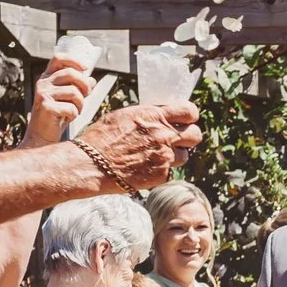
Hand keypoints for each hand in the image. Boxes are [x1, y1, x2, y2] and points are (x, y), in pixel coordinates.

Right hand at [22, 59, 92, 147]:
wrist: (42, 136)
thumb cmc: (57, 116)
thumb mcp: (68, 99)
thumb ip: (78, 88)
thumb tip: (91, 80)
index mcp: (48, 78)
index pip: (59, 59)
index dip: (74, 60)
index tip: (86, 68)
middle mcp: (43, 83)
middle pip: (71, 74)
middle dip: (85, 86)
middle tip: (86, 96)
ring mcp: (43, 94)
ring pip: (74, 92)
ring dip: (80, 104)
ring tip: (75, 111)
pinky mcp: (46, 106)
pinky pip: (71, 107)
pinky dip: (74, 114)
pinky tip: (67, 118)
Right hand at [81, 103, 202, 191]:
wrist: (91, 164)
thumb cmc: (101, 138)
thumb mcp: (124, 115)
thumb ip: (148, 115)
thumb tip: (162, 114)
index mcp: (154, 116)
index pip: (189, 111)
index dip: (189, 116)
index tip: (185, 119)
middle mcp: (163, 135)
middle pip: (195, 135)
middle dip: (188, 136)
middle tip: (176, 139)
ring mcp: (164, 156)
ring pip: (185, 155)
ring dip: (175, 155)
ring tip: (157, 155)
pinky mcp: (161, 175)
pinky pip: (172, 171)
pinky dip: (164, 170)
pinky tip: (148, 166)